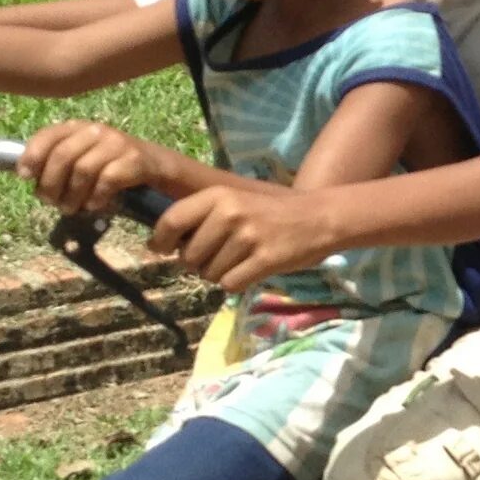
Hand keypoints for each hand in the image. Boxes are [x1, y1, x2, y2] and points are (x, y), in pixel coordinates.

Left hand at [20, 121, 172, 215]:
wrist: (161, 169)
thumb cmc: (115, 168)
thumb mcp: (85, 159)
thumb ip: (59, 163)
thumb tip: (28, 175)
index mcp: (80, 128)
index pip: (49, 134)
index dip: (33, 155)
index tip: (25, 176)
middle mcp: (97, 131)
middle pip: (63, 155)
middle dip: (51, 183)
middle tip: (51, 202)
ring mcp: (118, 144)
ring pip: (83, 169)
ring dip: (72, 195)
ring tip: (72, 209)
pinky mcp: (136, 161)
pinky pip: (108, 179)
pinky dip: (96, 196)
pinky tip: (95, 205)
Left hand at [150, 180, 325, 294]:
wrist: (319, 218)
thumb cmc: (271, 211)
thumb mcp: (235, 201)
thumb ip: (202, 216)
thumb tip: (165, 242)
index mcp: (218, 195)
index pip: (171, 220)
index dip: (160, 240)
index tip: (161, 249)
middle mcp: (229, 214)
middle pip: (188, 255)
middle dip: (196, 263)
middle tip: (216, 256)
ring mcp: (247, 238)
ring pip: (209, 274)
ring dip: (219, 274)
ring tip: (239, 260)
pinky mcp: (264, 260)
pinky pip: (230, 284)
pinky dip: (236, 283)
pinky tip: (250, 270)